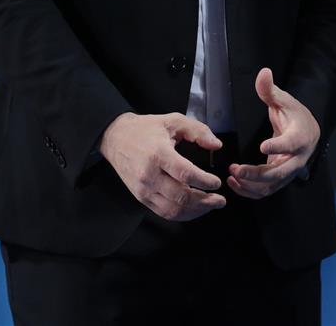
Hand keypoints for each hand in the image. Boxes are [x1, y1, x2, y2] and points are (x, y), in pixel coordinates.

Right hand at [99, 112, 225, 220]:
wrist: (115, 138)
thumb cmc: (145, 129)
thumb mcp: (173, 120)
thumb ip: (198, 131)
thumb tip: (216, 145)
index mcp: (158, 154)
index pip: (185, 173)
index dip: (204, 181)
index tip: (217, 183)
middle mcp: (149, 175)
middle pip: (181, 196)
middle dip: (205, 201)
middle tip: (220, 200)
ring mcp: (143, 189)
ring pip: (173, 209)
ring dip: (195, 211)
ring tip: (210, 205)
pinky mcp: (141, 197)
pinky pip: (163, 212)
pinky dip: (182, 214)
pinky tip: (194, 209)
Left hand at [227, 68, 320, 198]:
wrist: (308, 132)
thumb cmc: (295, 116)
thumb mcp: (284, 101)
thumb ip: (270, 90)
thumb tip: (264, 72)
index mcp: (300, 136)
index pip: (291, 143)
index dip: (278, 146)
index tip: (263, 146)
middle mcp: (297, 158)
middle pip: (280, 171)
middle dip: (256, 173)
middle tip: (236, 168)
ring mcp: (289, 171)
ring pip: (272, 185)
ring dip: (251, 185)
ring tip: (232, 176)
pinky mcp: (281, 179)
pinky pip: (267, 190)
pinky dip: (250, 190)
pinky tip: (235, 182)